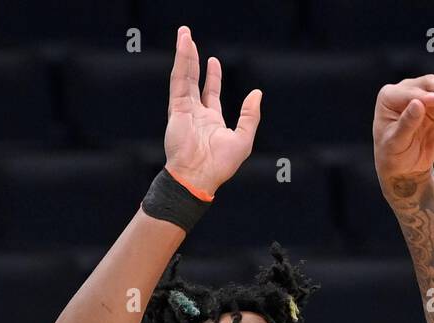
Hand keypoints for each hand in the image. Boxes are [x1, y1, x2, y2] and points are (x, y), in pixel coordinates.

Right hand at [164, 25, 261, 196]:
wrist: (198, 177)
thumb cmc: (220, 166)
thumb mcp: (244, 139)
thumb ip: (250, 116)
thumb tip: (257, 93)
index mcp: (211, 122)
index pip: (210, 94)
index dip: (212, 77)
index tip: (213, 61)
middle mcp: (196, 114)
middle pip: (194, 80)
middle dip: (193, 60)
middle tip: (190, 39)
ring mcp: (185, 111)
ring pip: (185, 76)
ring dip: (185, 55)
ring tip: (185, 34)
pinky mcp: (177, 109)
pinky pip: (179, 81)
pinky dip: (182, 63)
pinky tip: (184, 47)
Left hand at [373, 75, 433, 188]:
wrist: (404, 167)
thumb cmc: (393, 154)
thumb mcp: (397, 142)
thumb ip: (407, 123)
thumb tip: (418, 103)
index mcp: (389, 97)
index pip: (411, 93)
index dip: (427, 96)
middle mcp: (406, 92)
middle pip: (428, 85)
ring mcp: (424, 98)